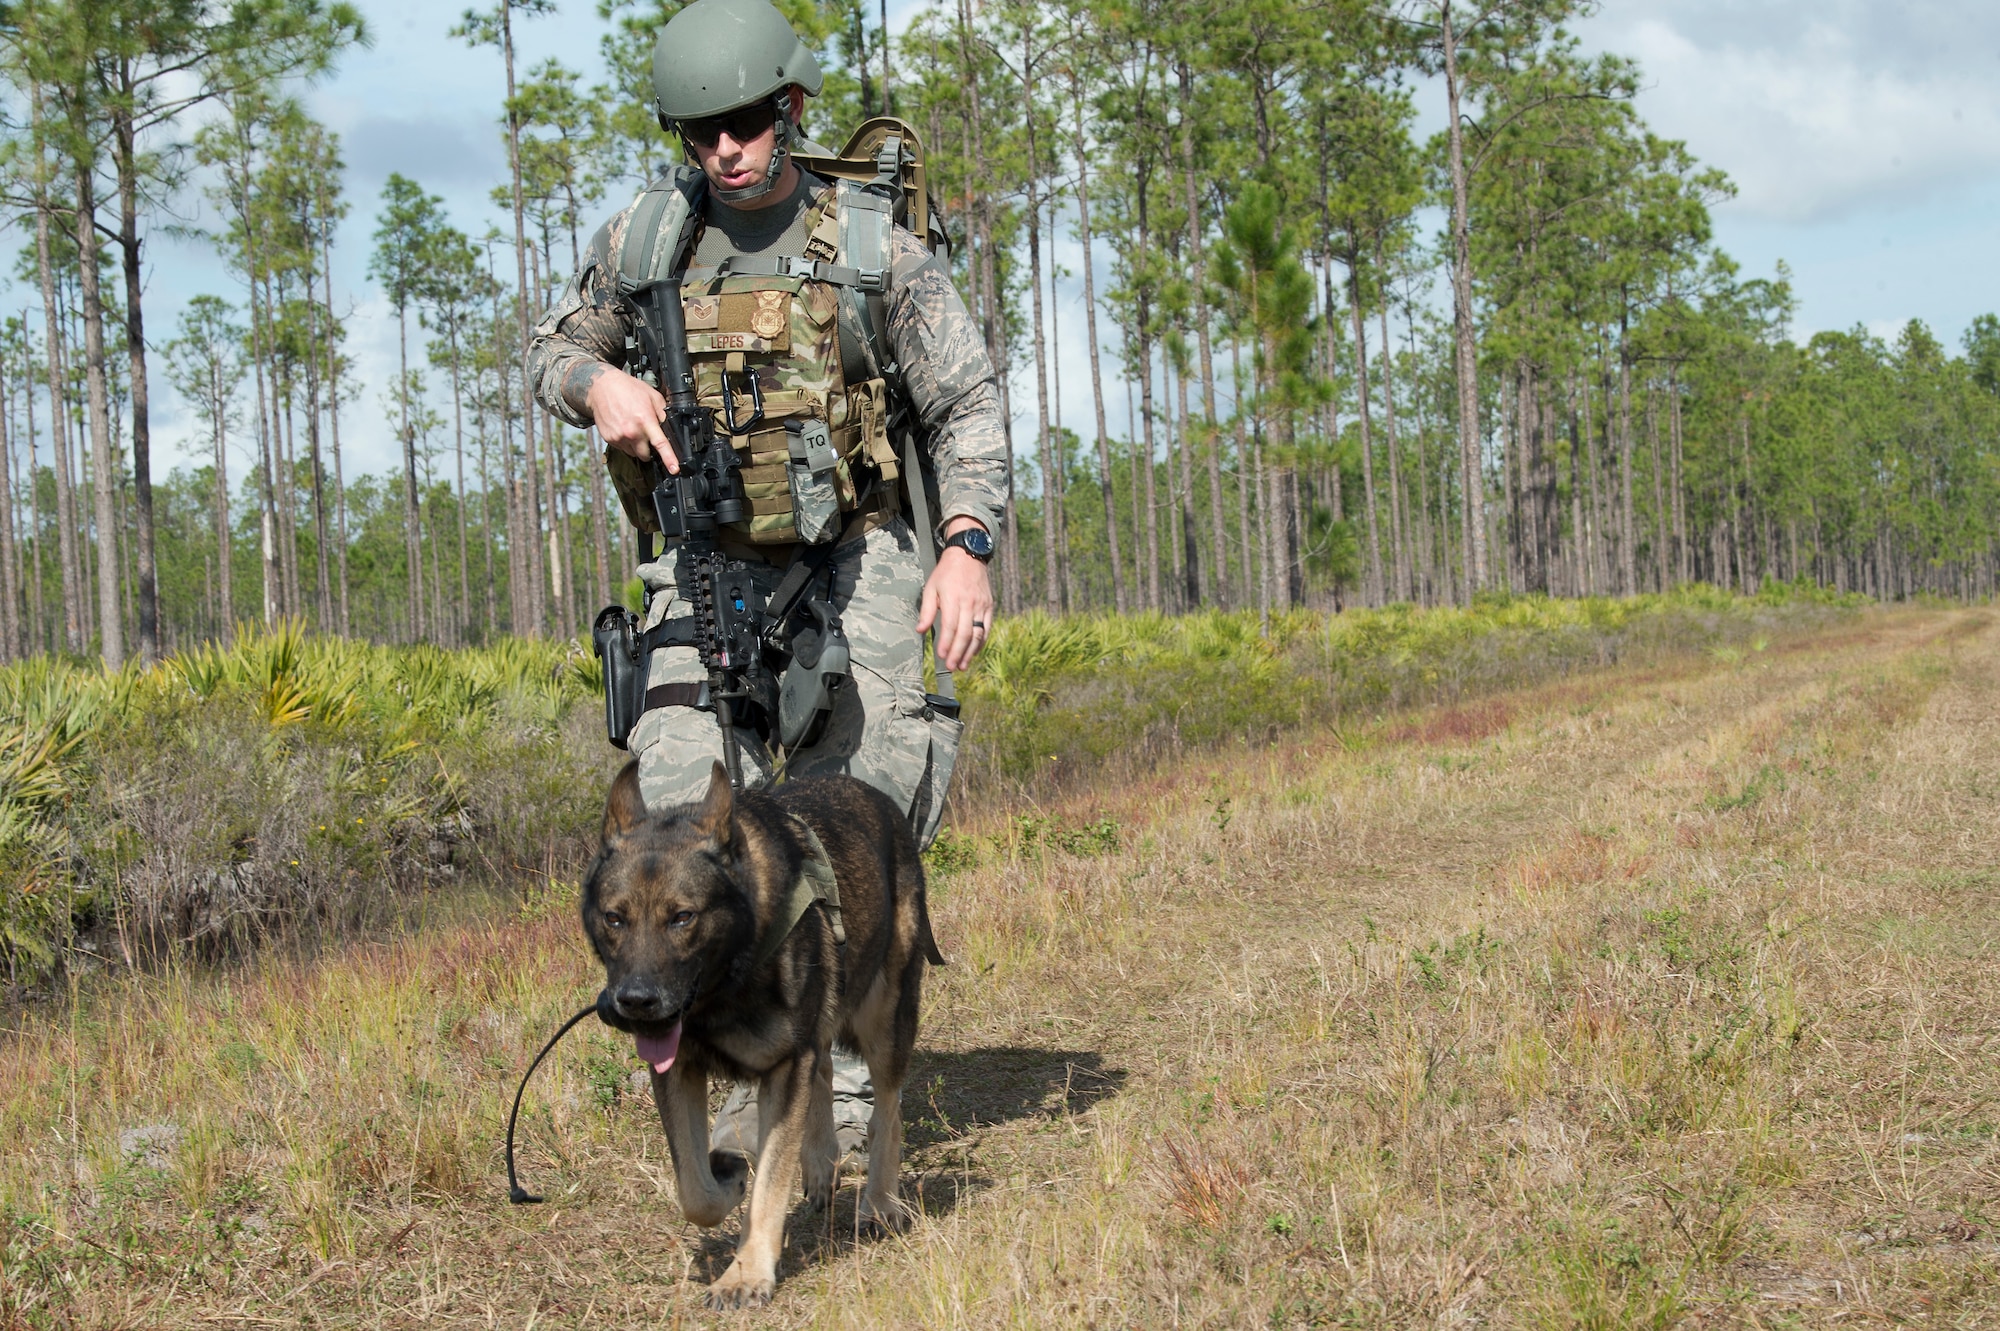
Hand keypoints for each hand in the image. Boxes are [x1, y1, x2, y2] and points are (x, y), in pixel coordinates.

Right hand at [585, 363, 677, 471]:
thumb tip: (670, 428)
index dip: (669, 458)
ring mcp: (619, 437)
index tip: (674, 469)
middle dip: (649, 449)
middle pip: (646, 455)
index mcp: (645, 420)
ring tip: (633, 428)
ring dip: (636, 446)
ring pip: (633, 453)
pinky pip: (622, 448)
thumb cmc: (628, 389)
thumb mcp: (652, 396)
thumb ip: (663, 413)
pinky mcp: (609, 439)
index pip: (660, 444)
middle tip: (646, 436)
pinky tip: (623, 427)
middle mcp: (632, 431)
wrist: (602, 386)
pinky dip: (625, 442)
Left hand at [917, 518, 994, 672]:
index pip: (950, 625)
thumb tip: (920, 630)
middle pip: (965, 633)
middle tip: (952, 667)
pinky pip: (986, 628)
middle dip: (958, 652)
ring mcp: (981, 605)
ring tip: (962, 665)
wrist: (968, 556)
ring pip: (978, 634)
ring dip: (970, 652)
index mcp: (953, 598)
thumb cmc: (946, 573)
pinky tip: (973, 652)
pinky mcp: (989, 607)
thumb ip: (927, 611)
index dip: (946, 642)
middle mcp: (969, 603)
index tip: (941, 655)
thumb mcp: (931, 588)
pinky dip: (980, 642)